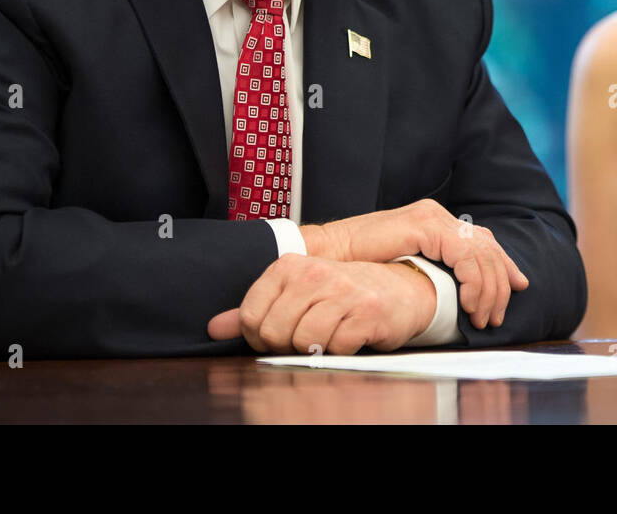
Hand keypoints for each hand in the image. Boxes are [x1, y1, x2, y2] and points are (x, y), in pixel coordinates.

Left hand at [207, 256, 436, 353]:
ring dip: (316, 349)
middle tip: (308, 337)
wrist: (401, 289)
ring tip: (331, 334)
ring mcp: (342, 290)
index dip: (260, 337)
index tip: (279, 334)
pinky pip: (336, 348)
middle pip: (273, 333)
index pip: (250, 317)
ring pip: (303, 343)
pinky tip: (351, 335)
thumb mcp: (297, 294)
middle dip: (287, 346)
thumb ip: (255, 309)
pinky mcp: (366, 311)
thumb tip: (215, 328)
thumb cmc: (345, 293)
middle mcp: (315, 273)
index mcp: (290, 266)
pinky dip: (341, 350)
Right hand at [300, 199, 528, 329]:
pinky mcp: (423, 225)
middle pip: (487, 247)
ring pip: (481, 252)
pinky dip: (472, 281)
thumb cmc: (359, 268)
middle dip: (500, 285)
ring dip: (488, 289)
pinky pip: (464, 255)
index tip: (518, 288)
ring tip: (482, 318)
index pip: (482, 241)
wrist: (327, 256)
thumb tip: (458, 290)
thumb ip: (433, 270)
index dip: (505, 265)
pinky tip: (468, 303)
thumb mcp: (405, 269)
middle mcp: (437, 215)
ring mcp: (430, 217)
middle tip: (495, 317)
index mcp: (435, 222)